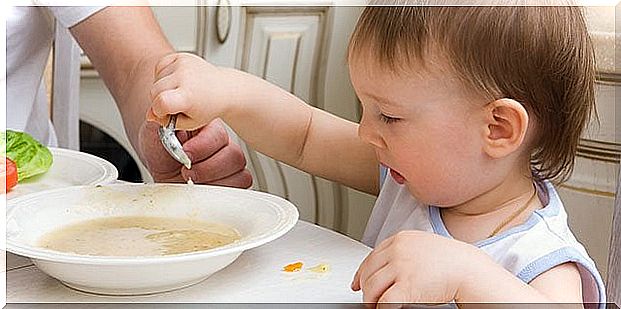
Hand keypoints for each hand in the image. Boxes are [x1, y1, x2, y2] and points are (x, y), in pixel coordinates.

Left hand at [138, 118, 251, 187]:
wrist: (161, 172)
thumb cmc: (161, 152)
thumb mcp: (153, 134)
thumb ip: (159, 123)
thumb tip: (164, 115)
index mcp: (207, 127)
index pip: (219, 134)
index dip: (203, 146)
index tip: (185, 153)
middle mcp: (223, 144)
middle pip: (233, 155)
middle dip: (206, 168)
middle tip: (186, 171)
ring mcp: (231, 163)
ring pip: (238, 172)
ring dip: (213, 180)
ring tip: (193, 180)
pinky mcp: (234, 180)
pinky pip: (242, 185)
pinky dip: (222, 190)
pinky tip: (204, 187)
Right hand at [147, 52, 245, 129]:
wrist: (224, 89)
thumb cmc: (209, 106)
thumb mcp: (190, 122)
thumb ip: (167, 121)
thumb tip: (150, 115)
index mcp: (188, 96)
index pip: (160, 102)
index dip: (159, 111)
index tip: (166, 114)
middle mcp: (185, 77)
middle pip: (153, 91)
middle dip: (159, 101)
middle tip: (175, 105)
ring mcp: (182, 64)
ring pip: (155, 80)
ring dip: (162, 88)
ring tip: (180, 92)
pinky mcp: (181, 56)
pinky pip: (159, 67)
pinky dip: (163, 76)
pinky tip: (177, 81)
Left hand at [351, 230, 484, 304]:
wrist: (469, 269)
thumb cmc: (451, 261)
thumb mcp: (422, 247)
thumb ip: (403, 253)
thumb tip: (384, 270)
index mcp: (400, 239)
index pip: (371, 257)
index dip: (362, 273)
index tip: (357, 283)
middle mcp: (398, 250)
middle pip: (369, 272)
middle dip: (365, 289)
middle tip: (368, 300)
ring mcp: (401, 266)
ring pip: (372, 287)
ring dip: (371, 300)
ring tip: (375, 306)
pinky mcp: (407, 285)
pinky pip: (385, 301)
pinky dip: (381, 308)